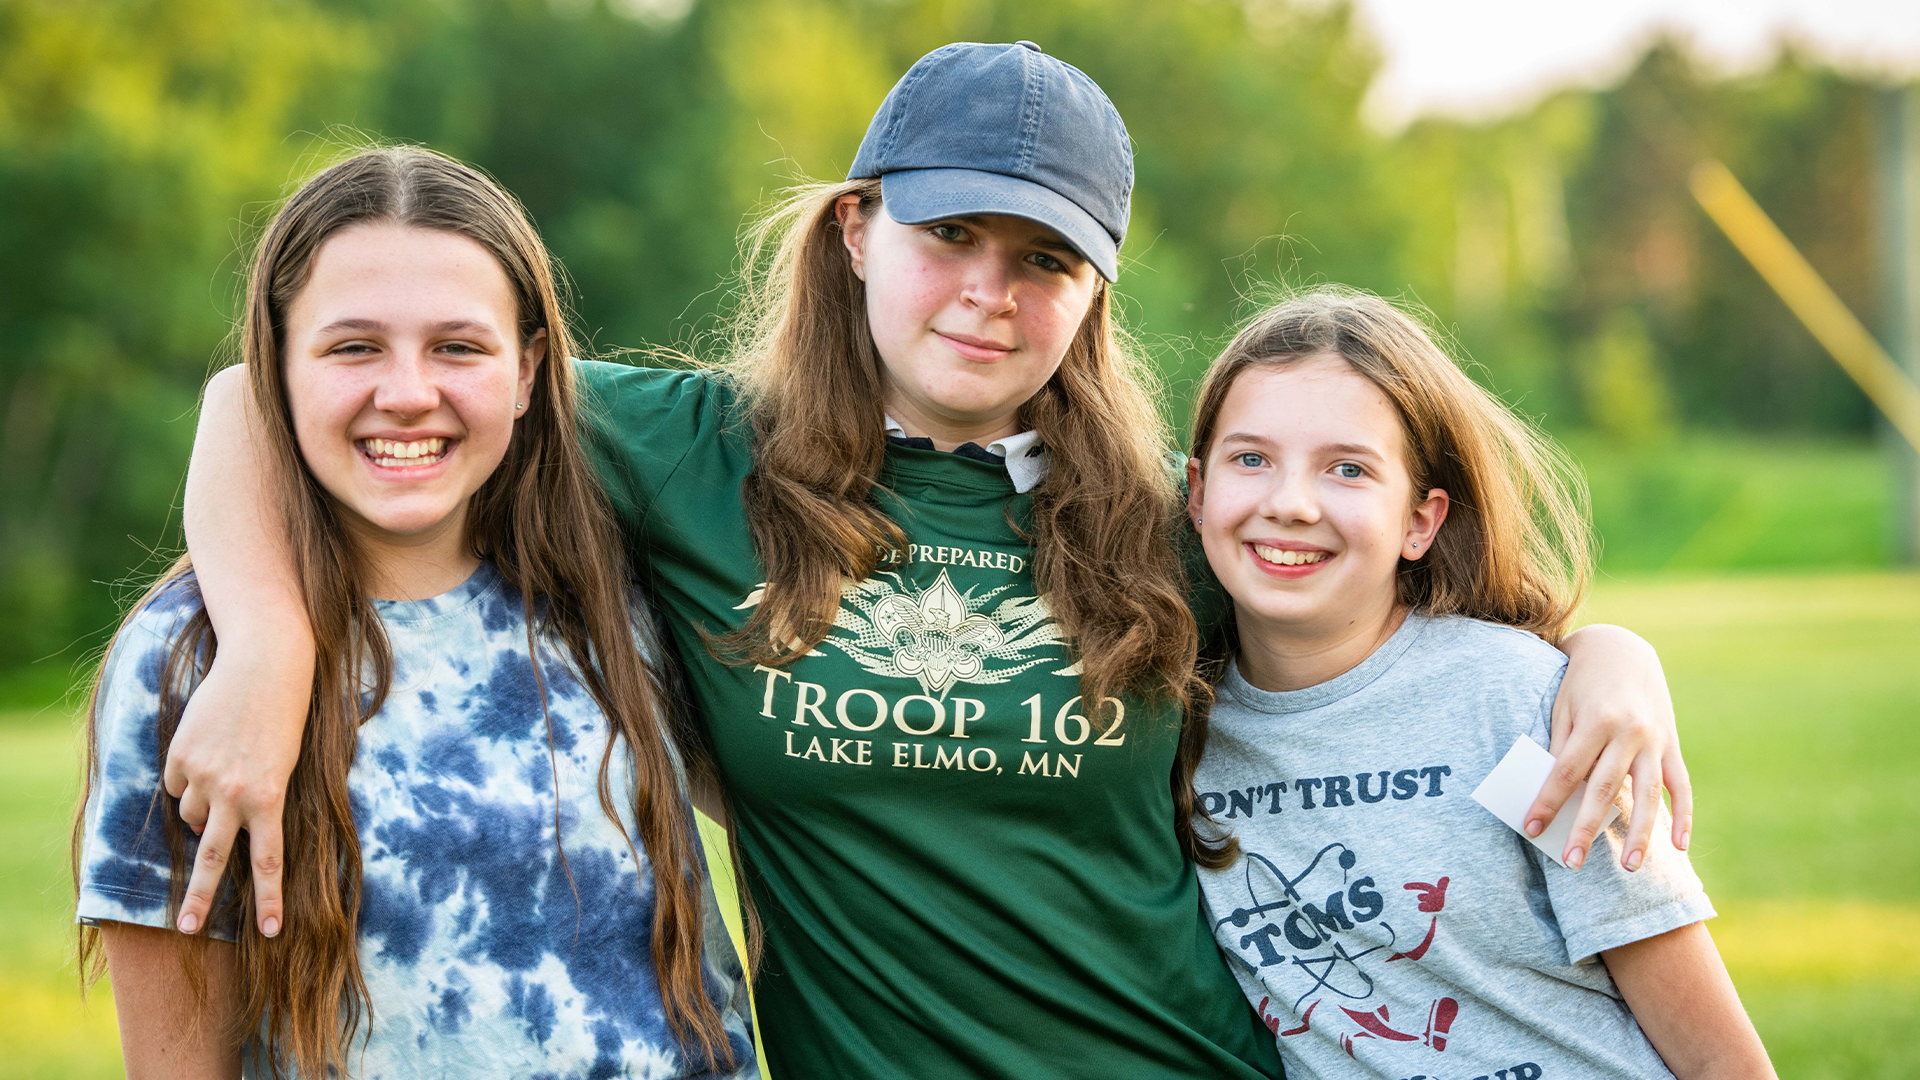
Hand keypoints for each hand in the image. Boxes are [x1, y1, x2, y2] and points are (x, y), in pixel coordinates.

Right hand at [162, 643, 310, 938]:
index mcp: (271, 798)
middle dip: (201, 898)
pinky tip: (207, 749)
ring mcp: (204, 777)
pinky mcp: (180, 757)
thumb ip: (256, 802)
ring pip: (191, 818)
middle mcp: (235, 793)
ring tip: (223, 773)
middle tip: (188, 928)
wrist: (264, 665)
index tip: (269, 932)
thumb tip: (209, 832)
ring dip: (201, 810)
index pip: (270, 860)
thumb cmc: (285, 716)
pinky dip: (188, 778)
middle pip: (214, 858)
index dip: (269, 899)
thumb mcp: (286, 765)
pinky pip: (178, 785)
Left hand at [1528, 624, 1691, 871]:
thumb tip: (1550, 793)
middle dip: (1586, 828)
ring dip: (1640, 834)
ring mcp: (1655, 740)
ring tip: (1631, 867)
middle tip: (1572, 863)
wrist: (1621, 650)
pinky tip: (1679, 846)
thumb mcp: (1563, 707)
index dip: (1549, 801)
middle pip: (1605, 789)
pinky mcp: (1672, 744)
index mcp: (1596, 720)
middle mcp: (1629, 732)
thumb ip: (1561, 747)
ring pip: (1649, 794)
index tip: (1532, 828)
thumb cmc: (1581, 682)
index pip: (1567, 771)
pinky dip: (1683, 816)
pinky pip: (1682, 786)